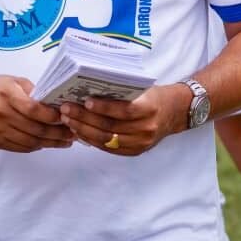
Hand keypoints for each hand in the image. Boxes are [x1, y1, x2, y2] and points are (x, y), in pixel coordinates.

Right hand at [0, 71, 73, 152]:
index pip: (34, 110)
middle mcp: (0, 113)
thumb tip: (56, 104)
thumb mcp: (11, 81)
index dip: (53, 116)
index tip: (66, 117)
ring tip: (64, 141)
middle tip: (72, 133)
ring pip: (30, 142)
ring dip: (50, 143)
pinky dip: (35, 147)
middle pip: (35, 129)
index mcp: (6, 94)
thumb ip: (32, 91)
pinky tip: (46, 143)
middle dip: (58, 133)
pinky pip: (19, 148)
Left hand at [58, 83, 190, 155]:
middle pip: (110, 126)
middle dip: (84, 118)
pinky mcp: (135, 151)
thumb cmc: (154, 96)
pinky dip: (92, 140)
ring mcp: (141, 143)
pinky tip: (79, 131)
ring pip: (107, 140)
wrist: (175, 112)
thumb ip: (120, 91)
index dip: (103, 107)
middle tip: (66, 109)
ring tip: (68, 120)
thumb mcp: (141, 89)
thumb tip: (88, 89)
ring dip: (83, 130)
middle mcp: (146, 128)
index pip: (124, 110)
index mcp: (150, 109)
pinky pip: (109, 148)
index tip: (85, 100)